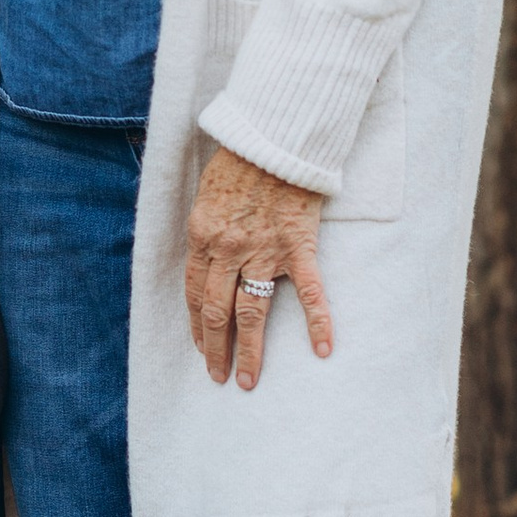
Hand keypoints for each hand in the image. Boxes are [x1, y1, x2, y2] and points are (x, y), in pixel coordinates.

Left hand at [185, 143, 333, 391]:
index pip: (194, 293)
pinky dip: (317, 323)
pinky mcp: (298, 246)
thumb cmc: (241, 158)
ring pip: (252, 312)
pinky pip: (309, 293)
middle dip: (215, 350)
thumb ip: (206, 228)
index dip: (197, 325)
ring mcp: (264, 250)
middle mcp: (228, 249)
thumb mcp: (207, 193)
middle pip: (217, 311)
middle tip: (218, 376)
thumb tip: (207, 256)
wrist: (277, 136)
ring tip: (248, 380)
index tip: (201, 348)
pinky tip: (321, 350)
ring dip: (249, 351)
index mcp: (202, 236)